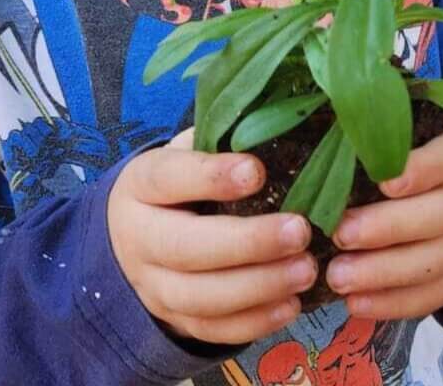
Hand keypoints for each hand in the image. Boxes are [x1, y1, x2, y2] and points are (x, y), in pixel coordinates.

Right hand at [107, 131, 315, 344]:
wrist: (136, 232)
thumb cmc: (186, 176)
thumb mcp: (193, 146)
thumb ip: (226, 134)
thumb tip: (286, 112)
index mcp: (143, 184)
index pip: (169, 178)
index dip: (210, 176)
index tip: (256, 171)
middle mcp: (140, 238)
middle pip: (187, 248)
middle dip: (248, 244)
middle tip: (300, 231)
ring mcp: (153, 285)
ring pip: (200, 297)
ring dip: (258, 287)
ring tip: (307, 269)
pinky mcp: (174, 318)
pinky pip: (210, 329)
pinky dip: (252, 322)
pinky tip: (291, 305)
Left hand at [325, 111, 442, 318]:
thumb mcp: (439, 120)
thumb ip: (402, 120)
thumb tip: (343, 110)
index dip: (424, 169)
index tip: (384, 180)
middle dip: (389, 228)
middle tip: (341, 234)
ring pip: (438, 261)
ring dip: (386, 273)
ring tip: (338, 277)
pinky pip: (437, 294)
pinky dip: (398, 304)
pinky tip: (358, 304)